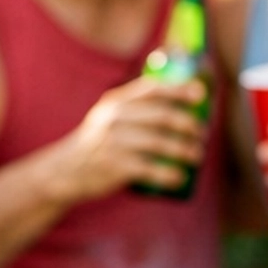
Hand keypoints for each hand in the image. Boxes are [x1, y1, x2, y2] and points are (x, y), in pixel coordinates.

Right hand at [54, 76, 207, 200]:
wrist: (65, 170)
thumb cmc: (97, 142)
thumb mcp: (108, 116)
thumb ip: (134, 106)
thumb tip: (177, 98)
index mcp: (116, 102)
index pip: (152, 89)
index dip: (179, 89)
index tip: (201, 94)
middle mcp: (115, 118)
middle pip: (162, 116)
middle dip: (189, 124)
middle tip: (201, 134)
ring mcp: (115, 143)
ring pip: (160, 143)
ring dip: (185, 150)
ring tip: (197, 155)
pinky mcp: (116, 167)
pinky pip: (151, 170)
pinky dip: (170, 175)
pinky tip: (180, 177)